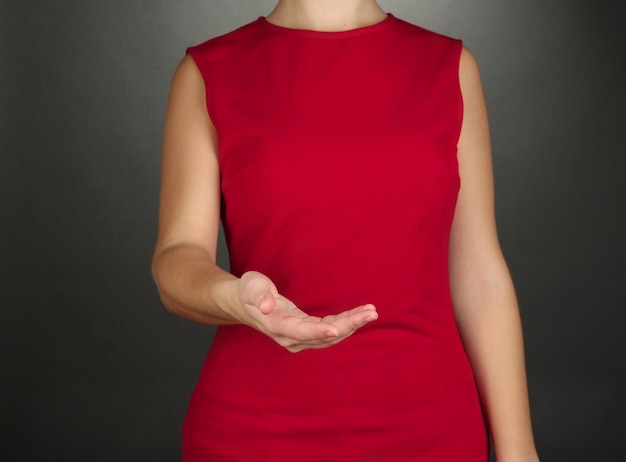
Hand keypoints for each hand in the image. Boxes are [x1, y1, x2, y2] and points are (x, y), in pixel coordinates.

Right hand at [237, 271, 377, 352]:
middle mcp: (289, 337)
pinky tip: (361, 315)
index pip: (300, 331)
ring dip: (352, 326)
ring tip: (371, 312)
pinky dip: (346, 324)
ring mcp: (298, 338)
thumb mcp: (251, 286)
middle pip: (322, 336)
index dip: (318, 331)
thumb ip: (259, 295)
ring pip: (330, 337)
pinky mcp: (306, 333)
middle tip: (370, 313)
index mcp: (275, 325)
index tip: (337, 329)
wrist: (243, 304)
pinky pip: (329, 332)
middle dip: (348, 325)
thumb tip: (267, 306)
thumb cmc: (248, 291)